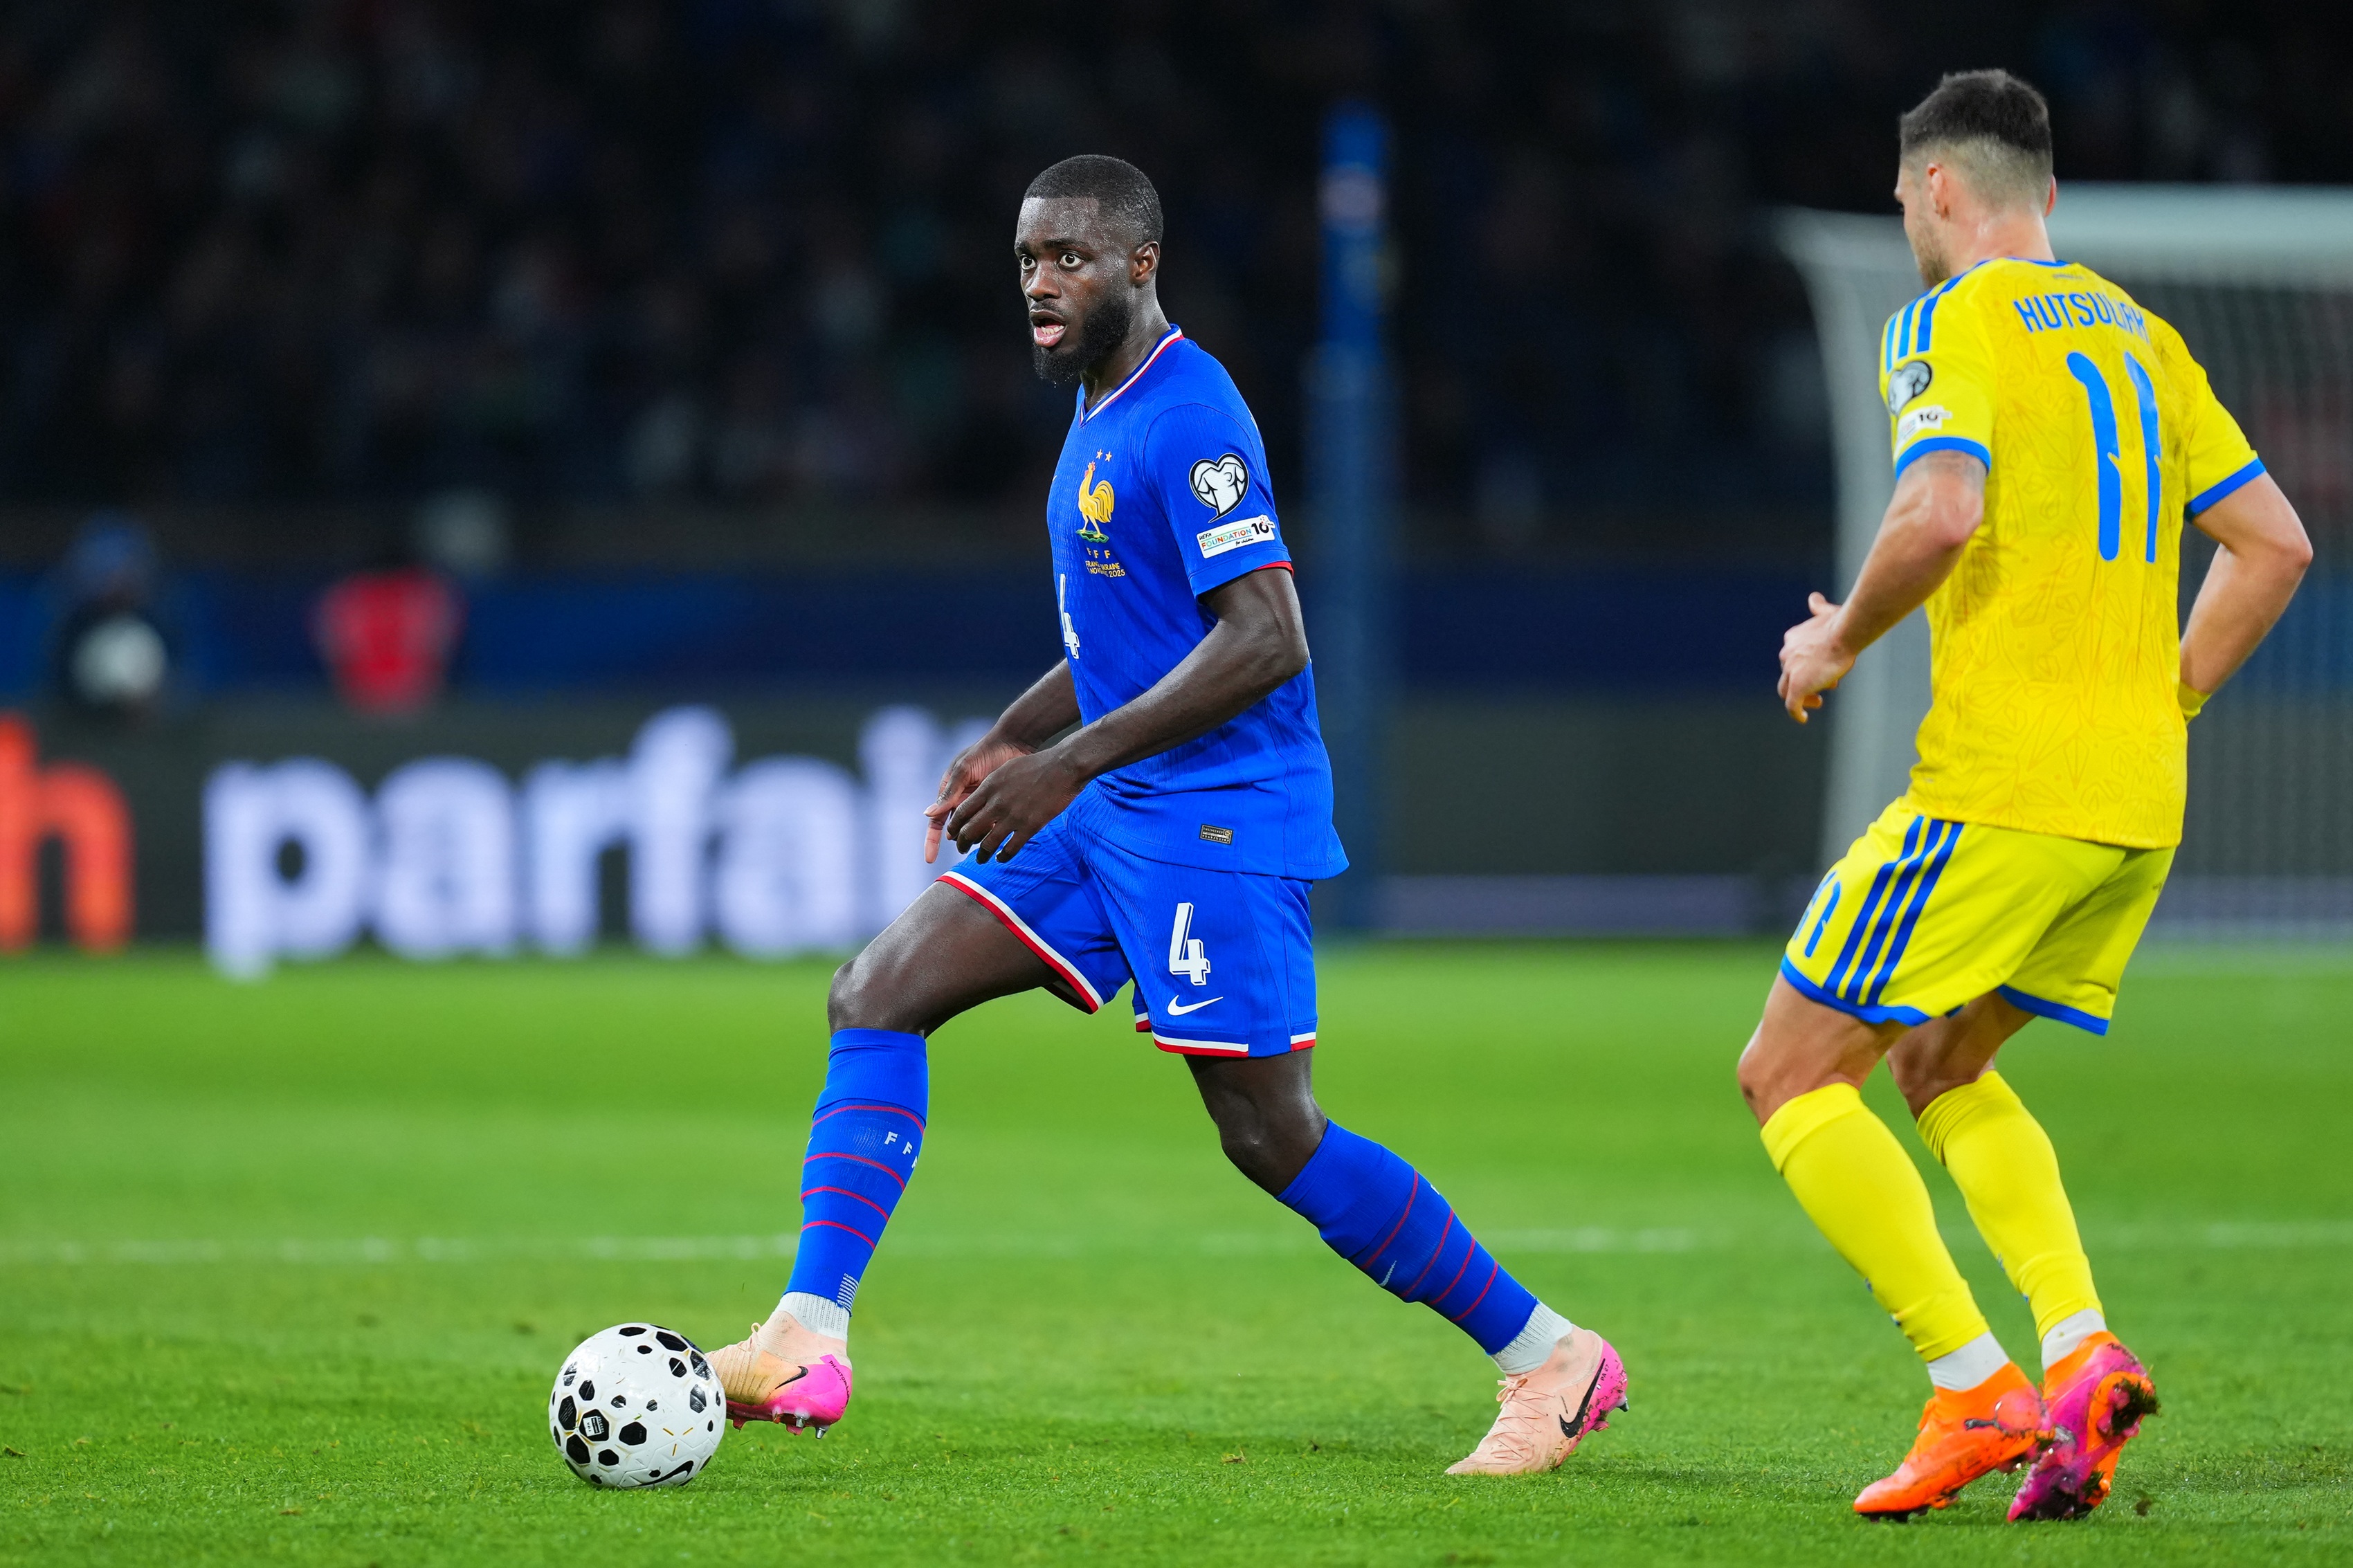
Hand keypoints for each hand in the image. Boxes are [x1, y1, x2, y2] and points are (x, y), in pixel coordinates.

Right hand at [923, 733, 1033, 863]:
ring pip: (974, 831)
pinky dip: (992, 831)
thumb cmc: (984, 752)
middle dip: (960, 840)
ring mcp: (980, 805)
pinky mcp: (996, 806)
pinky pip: (991, 826)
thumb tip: (928, 814)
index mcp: (950, 793)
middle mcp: (962, 802)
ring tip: (987, 834)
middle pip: (956, 831)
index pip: (936, 822)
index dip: (932, 842)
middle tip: (967, 847)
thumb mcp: (964, 770)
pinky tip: (999, 830)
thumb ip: (949, 792)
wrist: (1013, 743)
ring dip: (977, 837)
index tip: (930, 859)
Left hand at [940, 749, 1087, 863]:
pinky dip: (1003, 856)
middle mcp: (997, 803)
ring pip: (988, 843)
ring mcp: (1013, 816)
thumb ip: (991, 785)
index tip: (953, 834)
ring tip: (980, 859)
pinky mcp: (1030, 826)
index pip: (962, 812)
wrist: (1063, 767)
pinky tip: (1001, 858)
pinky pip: (1010, 848)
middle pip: (970, 830)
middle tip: (962, 849)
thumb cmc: (1036, 765)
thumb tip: (980, 796)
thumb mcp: (1006, 769)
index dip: (955, 826)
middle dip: (963, 843)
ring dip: (981, 855)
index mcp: (989, 787)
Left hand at [1778, 591, 1855, 723]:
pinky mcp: (1796, 687)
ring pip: (1787, 690)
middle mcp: (1786, 655)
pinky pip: (1791, 705)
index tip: (1824, 668)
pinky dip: (1796, 713)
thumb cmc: (1840, 623)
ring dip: (1801, 697)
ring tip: (1818, 700)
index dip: (1807, 665)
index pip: (1793, 657)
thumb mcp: (1826, 612)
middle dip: (1806, 680)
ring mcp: (1790, 672)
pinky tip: (1803, 718)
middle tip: (1826, 685)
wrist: (1844, 633)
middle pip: (1789, 674)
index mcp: (1792, 639)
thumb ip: (1818, 608)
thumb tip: (1813, 598)